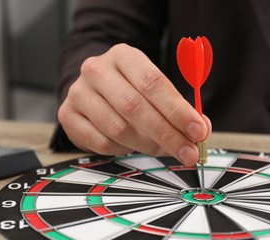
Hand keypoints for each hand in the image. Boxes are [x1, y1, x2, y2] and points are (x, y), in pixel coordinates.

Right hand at [58, 43, 211, 165]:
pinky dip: (123, 149)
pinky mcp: (68, 115)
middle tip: (188, 152)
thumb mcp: (154, 89)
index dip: (177, 110)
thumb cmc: (130, 89)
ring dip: (147, 145)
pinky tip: (131, 144)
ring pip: (118, 128)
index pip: (152, 83)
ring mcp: (79, 92)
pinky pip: (102, 142)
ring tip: (160, 148)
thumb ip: (178, 107)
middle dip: (167, 134)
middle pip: (135, 107)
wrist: (94, 88)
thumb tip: (201, 129)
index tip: (197, 131)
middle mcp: (96, 70)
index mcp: (123, 56)